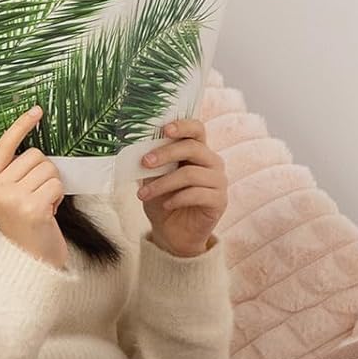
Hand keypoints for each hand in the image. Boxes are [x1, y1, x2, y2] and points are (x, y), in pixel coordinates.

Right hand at [0, 105, 68, 270]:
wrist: (30, 262)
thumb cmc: (25, 226)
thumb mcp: (10, 198)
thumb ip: (15, 174)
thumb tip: (35, 149)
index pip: (4, 146)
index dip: (21, 126)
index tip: (37, 110)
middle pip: (34, 155)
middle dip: (44, 172)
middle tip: (38, 196)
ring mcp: (13, 198)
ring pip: (48, 168)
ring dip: (52, 186)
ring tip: (43, 206)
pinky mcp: (33, 207)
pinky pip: (57, 184)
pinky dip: (58, 196)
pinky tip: (50, 213)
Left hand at [137, 117, 226, 257]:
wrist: (171, 233)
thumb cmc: (163, 201)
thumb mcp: (153, 178)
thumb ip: (152, 162)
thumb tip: (138, 147)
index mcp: (197, 151)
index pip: (197, 129)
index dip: (182, 125)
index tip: (164, 129)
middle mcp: (212, 162)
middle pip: (193, 148)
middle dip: (165, 154)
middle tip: (144, 163)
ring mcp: (219, 181)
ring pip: (191, 174)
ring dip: (163, 183)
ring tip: (143, 195)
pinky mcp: (219, 201)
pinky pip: (197, 194)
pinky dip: (177, 199)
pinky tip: (165, 205)